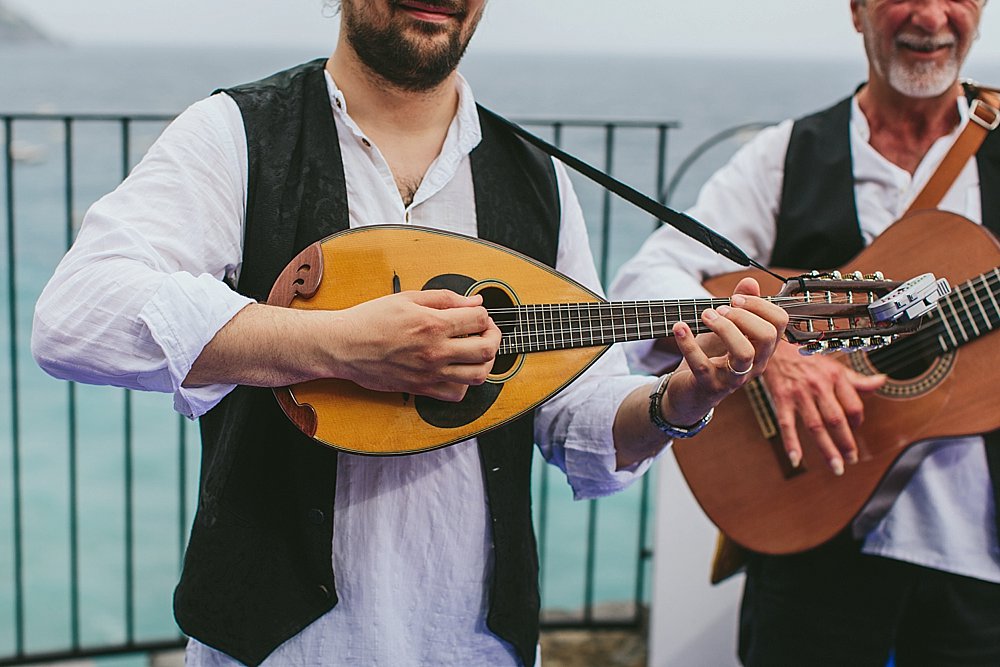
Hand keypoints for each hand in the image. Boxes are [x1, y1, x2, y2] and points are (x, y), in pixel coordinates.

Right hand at [323, 289, 500, 400]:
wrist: (344, 346)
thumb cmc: (371, 320)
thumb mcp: (408, 298)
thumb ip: (446, 298)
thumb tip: (474, 301)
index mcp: (433, 324)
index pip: (479, 319)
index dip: (483, 313)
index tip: (477, 313)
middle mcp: (435, 351)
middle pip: (487, 348)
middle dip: (494, 336)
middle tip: (486, 331)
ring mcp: (430, 373)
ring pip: (478, 375)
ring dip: (485, 361)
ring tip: (477, 352)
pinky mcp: (422, 388)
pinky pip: (457, 393)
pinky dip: (466, 383)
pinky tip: (459, 370)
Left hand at [659, 277, 787, 425]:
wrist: (690, 391)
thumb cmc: (712, 357)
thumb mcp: (726, 328)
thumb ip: (740, 306)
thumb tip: (749, 281)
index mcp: (763, 348)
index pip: (779, 322)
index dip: (760, 304)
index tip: (736, 299)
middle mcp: (755, 365)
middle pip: (767, 336)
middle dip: (743, 315)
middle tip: (719, 309)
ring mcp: (733, 378)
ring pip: (744, 353)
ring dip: (724, 328)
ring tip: (706, 316)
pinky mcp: (709, 386)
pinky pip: (701, 364)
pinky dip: (688, 343)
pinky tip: (679, 327)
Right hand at [763, 340, 885, 474]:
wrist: (774, 348)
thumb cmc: (805, 358)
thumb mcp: (833, 365)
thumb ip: (857, 379)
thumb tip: (881, 381)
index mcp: (835, 377)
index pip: (853, 405)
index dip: (857, 421)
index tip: (855, 430)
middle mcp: (819, 385)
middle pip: (836, 420)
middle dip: (846, 443)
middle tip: (851, 460)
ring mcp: (799, 394)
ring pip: (816, 426)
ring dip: (826, 449)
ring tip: (836, 466)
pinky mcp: (781, 399)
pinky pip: (787, 424)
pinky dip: (791, 443)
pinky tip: (796, 459)